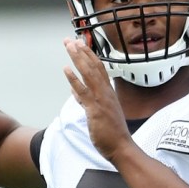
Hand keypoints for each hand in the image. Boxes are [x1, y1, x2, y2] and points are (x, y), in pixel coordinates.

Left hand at [62, 38, 132, 162]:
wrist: (122, 147)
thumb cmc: (112, 134)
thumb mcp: (99, 114)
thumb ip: (86, 101)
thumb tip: (75, 92)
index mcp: (108, 93)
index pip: (99, 69)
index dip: (89, 55)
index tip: (81, 44)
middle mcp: (106, 93)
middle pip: (94, 66)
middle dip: (82, 51)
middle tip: (71, 39)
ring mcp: (101, 100)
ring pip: (89, 73)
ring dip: (78, 58)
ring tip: (69, 45)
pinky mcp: (95, 109)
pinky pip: (83, 91)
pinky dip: (74, 79)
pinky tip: (66, 69)